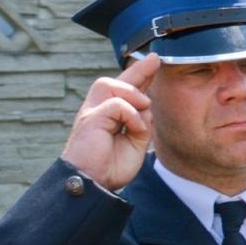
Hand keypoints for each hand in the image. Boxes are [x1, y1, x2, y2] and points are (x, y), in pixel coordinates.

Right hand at [60, 54, 159, 190]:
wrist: (93, 184)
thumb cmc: (110, 167)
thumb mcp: (135, 144)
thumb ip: (141, 124)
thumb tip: (146, 108)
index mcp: (109, 116)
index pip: (125, 90)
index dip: (139, 75)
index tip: (153, 60)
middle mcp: (98, 110)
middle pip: (116, 80)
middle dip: (137, 69)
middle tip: (155, 60)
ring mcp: (92, 113)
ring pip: (112, 85)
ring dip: (134, 96)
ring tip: (142, 113)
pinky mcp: (90, 119)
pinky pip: (116, 104)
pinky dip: (131, 114)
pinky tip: (136, 128)